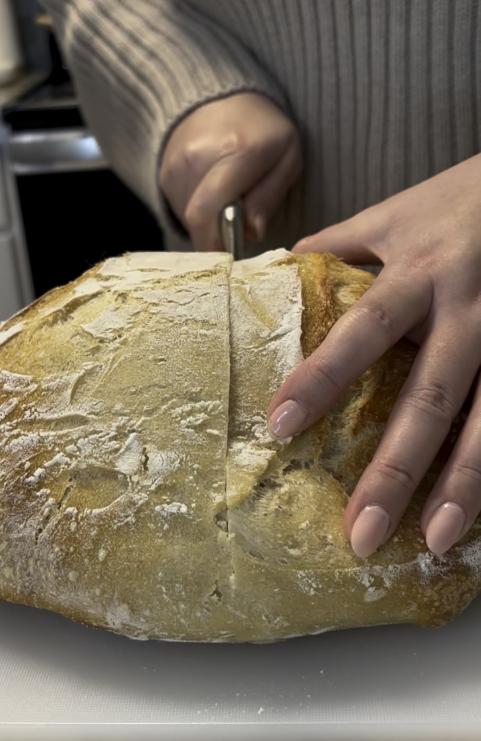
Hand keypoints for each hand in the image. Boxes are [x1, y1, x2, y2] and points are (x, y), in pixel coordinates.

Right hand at [159, 93, 300, 250]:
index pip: (208, 210)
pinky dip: (198, 213)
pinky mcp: (164, 173)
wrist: (223, 98)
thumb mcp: (287, 158)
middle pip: (197, 221)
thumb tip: (250, 233)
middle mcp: (196, 158)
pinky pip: (179, 209)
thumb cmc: (264, 132)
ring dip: (209, 223)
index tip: (233, 254)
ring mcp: (175, 165)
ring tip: (228, 201)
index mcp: (236, 152)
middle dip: (218, 236)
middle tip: (238, 228)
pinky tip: (212, 193)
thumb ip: (269, 197)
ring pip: (187, 218)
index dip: (217, 243)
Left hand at [266, 154, 480, 559]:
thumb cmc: (462, 199)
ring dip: (463, 486)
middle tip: (360, 532)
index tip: (279, 425)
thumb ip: (340, 244)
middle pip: (430, 396)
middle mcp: (469, 309)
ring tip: (435, 541)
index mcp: (421, 271)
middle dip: (396, 468)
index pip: (363, 329)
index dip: (322, 376)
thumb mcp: (396, 213)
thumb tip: (281, 269)